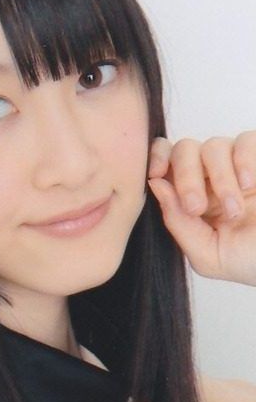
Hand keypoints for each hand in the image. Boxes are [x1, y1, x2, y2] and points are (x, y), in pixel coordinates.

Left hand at [148, 132, 255, 285]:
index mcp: (192, 197)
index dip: (156, 159)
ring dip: (220, 180)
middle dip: (185, 177)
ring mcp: (238, 165)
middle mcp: (212, 177)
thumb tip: (156, 184)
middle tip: (196, 207)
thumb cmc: (250, 261)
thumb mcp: (207, 255)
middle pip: (184, 150)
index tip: (155, 175)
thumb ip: (178, 223)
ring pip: (213, 146)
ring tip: (235, 212)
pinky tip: (250, 186)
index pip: (165, 161)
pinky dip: (244, 161)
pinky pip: (245, 140)